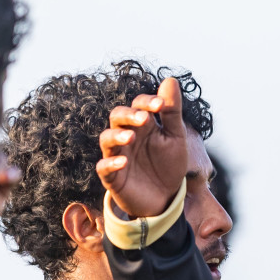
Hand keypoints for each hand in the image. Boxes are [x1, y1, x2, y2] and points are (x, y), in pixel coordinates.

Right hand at [96, 76, 188, 218]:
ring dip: (117, 136)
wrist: (166, 199)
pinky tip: (124, 162)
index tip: (161, 106)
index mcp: (142, 126)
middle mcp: (127, 137)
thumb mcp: (175, 138)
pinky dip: (112, 163)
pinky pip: (104, 167)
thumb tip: (170, 80)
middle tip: (144, 119)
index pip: (138, 106)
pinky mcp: (112, 177)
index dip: (147, 103)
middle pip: (117, 117)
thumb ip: (172, 112)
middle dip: (129, 116)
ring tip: (131, 137)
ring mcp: (117, 156)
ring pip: (106, 139)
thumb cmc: (168, 165)